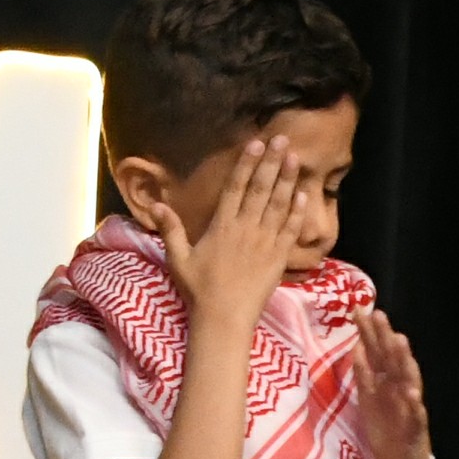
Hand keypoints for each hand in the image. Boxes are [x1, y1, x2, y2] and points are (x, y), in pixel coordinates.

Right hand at [161, 126, 315, 330]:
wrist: (224, 319)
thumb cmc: (199, 290)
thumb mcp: (178, 259)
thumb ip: (170, 229)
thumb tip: (155, 204)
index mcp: (221, 226)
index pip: (235, 188)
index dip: (246, 164)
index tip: (255, 143)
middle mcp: (245, 229)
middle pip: (260, 189)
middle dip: (271, 162)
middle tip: (281, 139)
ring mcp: (264, 242)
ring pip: (278, 205)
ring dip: (287, 179)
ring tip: (294, 157)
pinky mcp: (279, 258)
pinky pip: (290, 230)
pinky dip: (297, 212)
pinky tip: (304, 195)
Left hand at [351, 303, 437, 458]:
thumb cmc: (388, 436)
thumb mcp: (371, 402)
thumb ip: (366, 375)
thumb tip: (357, 346)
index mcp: (387, 385)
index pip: (378, 354)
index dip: (369, 333)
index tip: (358, 310)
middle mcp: (401, 392)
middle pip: (393, 361)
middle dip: (386, 338)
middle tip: (378, 314)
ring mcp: (410, 410)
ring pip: (409, 382)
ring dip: (405, 363)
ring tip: (400, 342)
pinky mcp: (416, 432)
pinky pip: (416, 418)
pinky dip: (415, 407)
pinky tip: (412, 395)